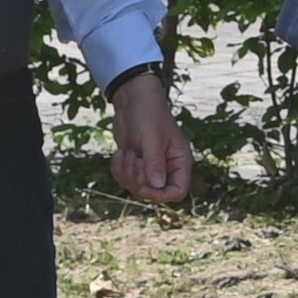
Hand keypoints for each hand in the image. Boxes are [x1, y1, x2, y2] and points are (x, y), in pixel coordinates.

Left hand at [108, 69, 196, 203]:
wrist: (133, 101)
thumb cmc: (148, 114)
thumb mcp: (151, 137)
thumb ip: (154, 162)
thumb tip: (157, 186)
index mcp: (180, 162)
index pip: (177, 192)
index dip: (161, 195)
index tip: (144, 186)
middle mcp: (167, 168)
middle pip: (153, 193)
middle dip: (137, 179)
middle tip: (133, 158)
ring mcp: (150, 168)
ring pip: (136, 188)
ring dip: (125, 173)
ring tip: (126, 153)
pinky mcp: (135, 165)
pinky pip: (124, 180)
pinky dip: (118, 170)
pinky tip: (120, 153)